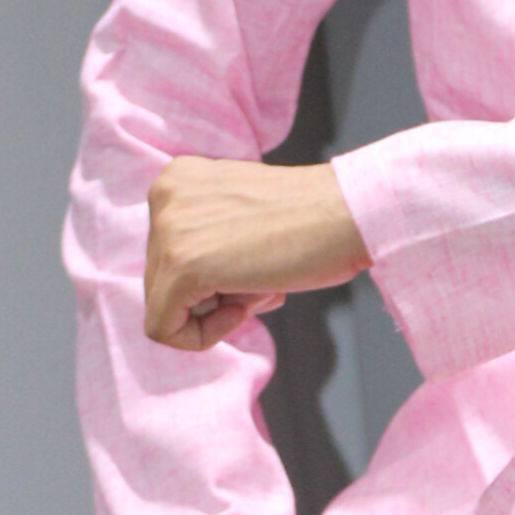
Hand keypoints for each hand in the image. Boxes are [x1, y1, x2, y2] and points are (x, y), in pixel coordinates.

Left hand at [142, 158, 367, 352]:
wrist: (352, 214)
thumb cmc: (314, 220)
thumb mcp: (241, 214)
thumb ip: (207, 236)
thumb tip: (189, 289)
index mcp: (177, 179)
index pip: (168, 254)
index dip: (213, 276)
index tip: (254, 265)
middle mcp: (163, 195)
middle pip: (162, 280)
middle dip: (214, 293)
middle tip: (263, 277)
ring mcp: (168, 230)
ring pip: (165, 305)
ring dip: (218, 308)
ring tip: (262, 281)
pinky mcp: (179, 266)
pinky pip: (164, 329)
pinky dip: (204, 335)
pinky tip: (246, 307)